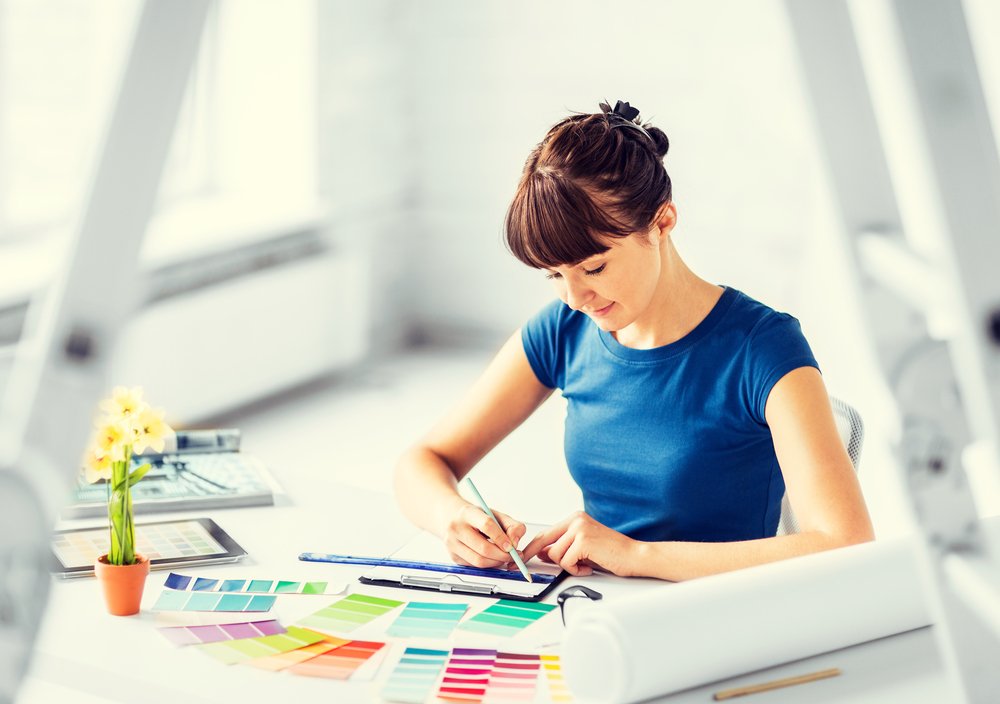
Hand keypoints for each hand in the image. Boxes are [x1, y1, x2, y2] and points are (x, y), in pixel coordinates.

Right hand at [442, 501, 526, 568]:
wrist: (452, 518)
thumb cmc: (477, 517)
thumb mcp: (496, 515)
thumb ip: (512, 526)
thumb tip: (515, 542)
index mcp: (467, 513)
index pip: (487, 525)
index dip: (501, 538)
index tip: (512, 546)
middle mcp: (456, 528)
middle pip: (483, 548)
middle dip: (502, 555)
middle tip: (513, 556)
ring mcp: (452, 543)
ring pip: (479, 561)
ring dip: (496, 563)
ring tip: (504, 558)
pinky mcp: (453, 556)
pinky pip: (474, 566)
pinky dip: (487, 565)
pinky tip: (492, 558)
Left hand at [521, 511, 638, 576]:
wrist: (634, 556)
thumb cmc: (612, 553)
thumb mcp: (583, 549)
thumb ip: (563, 547)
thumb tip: (541, 552)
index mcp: (575, 519)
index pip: (546, 533)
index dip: (531, 547)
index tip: (519, 558)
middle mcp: (575, 520)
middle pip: (544, 541)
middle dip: (532, 556)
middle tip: (522, 568)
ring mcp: (579, 529)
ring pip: (555, 554)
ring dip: (568, 565)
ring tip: (585, 565)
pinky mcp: (583, 540)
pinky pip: (566, 561)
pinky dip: (576, 569)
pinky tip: (590, 566)